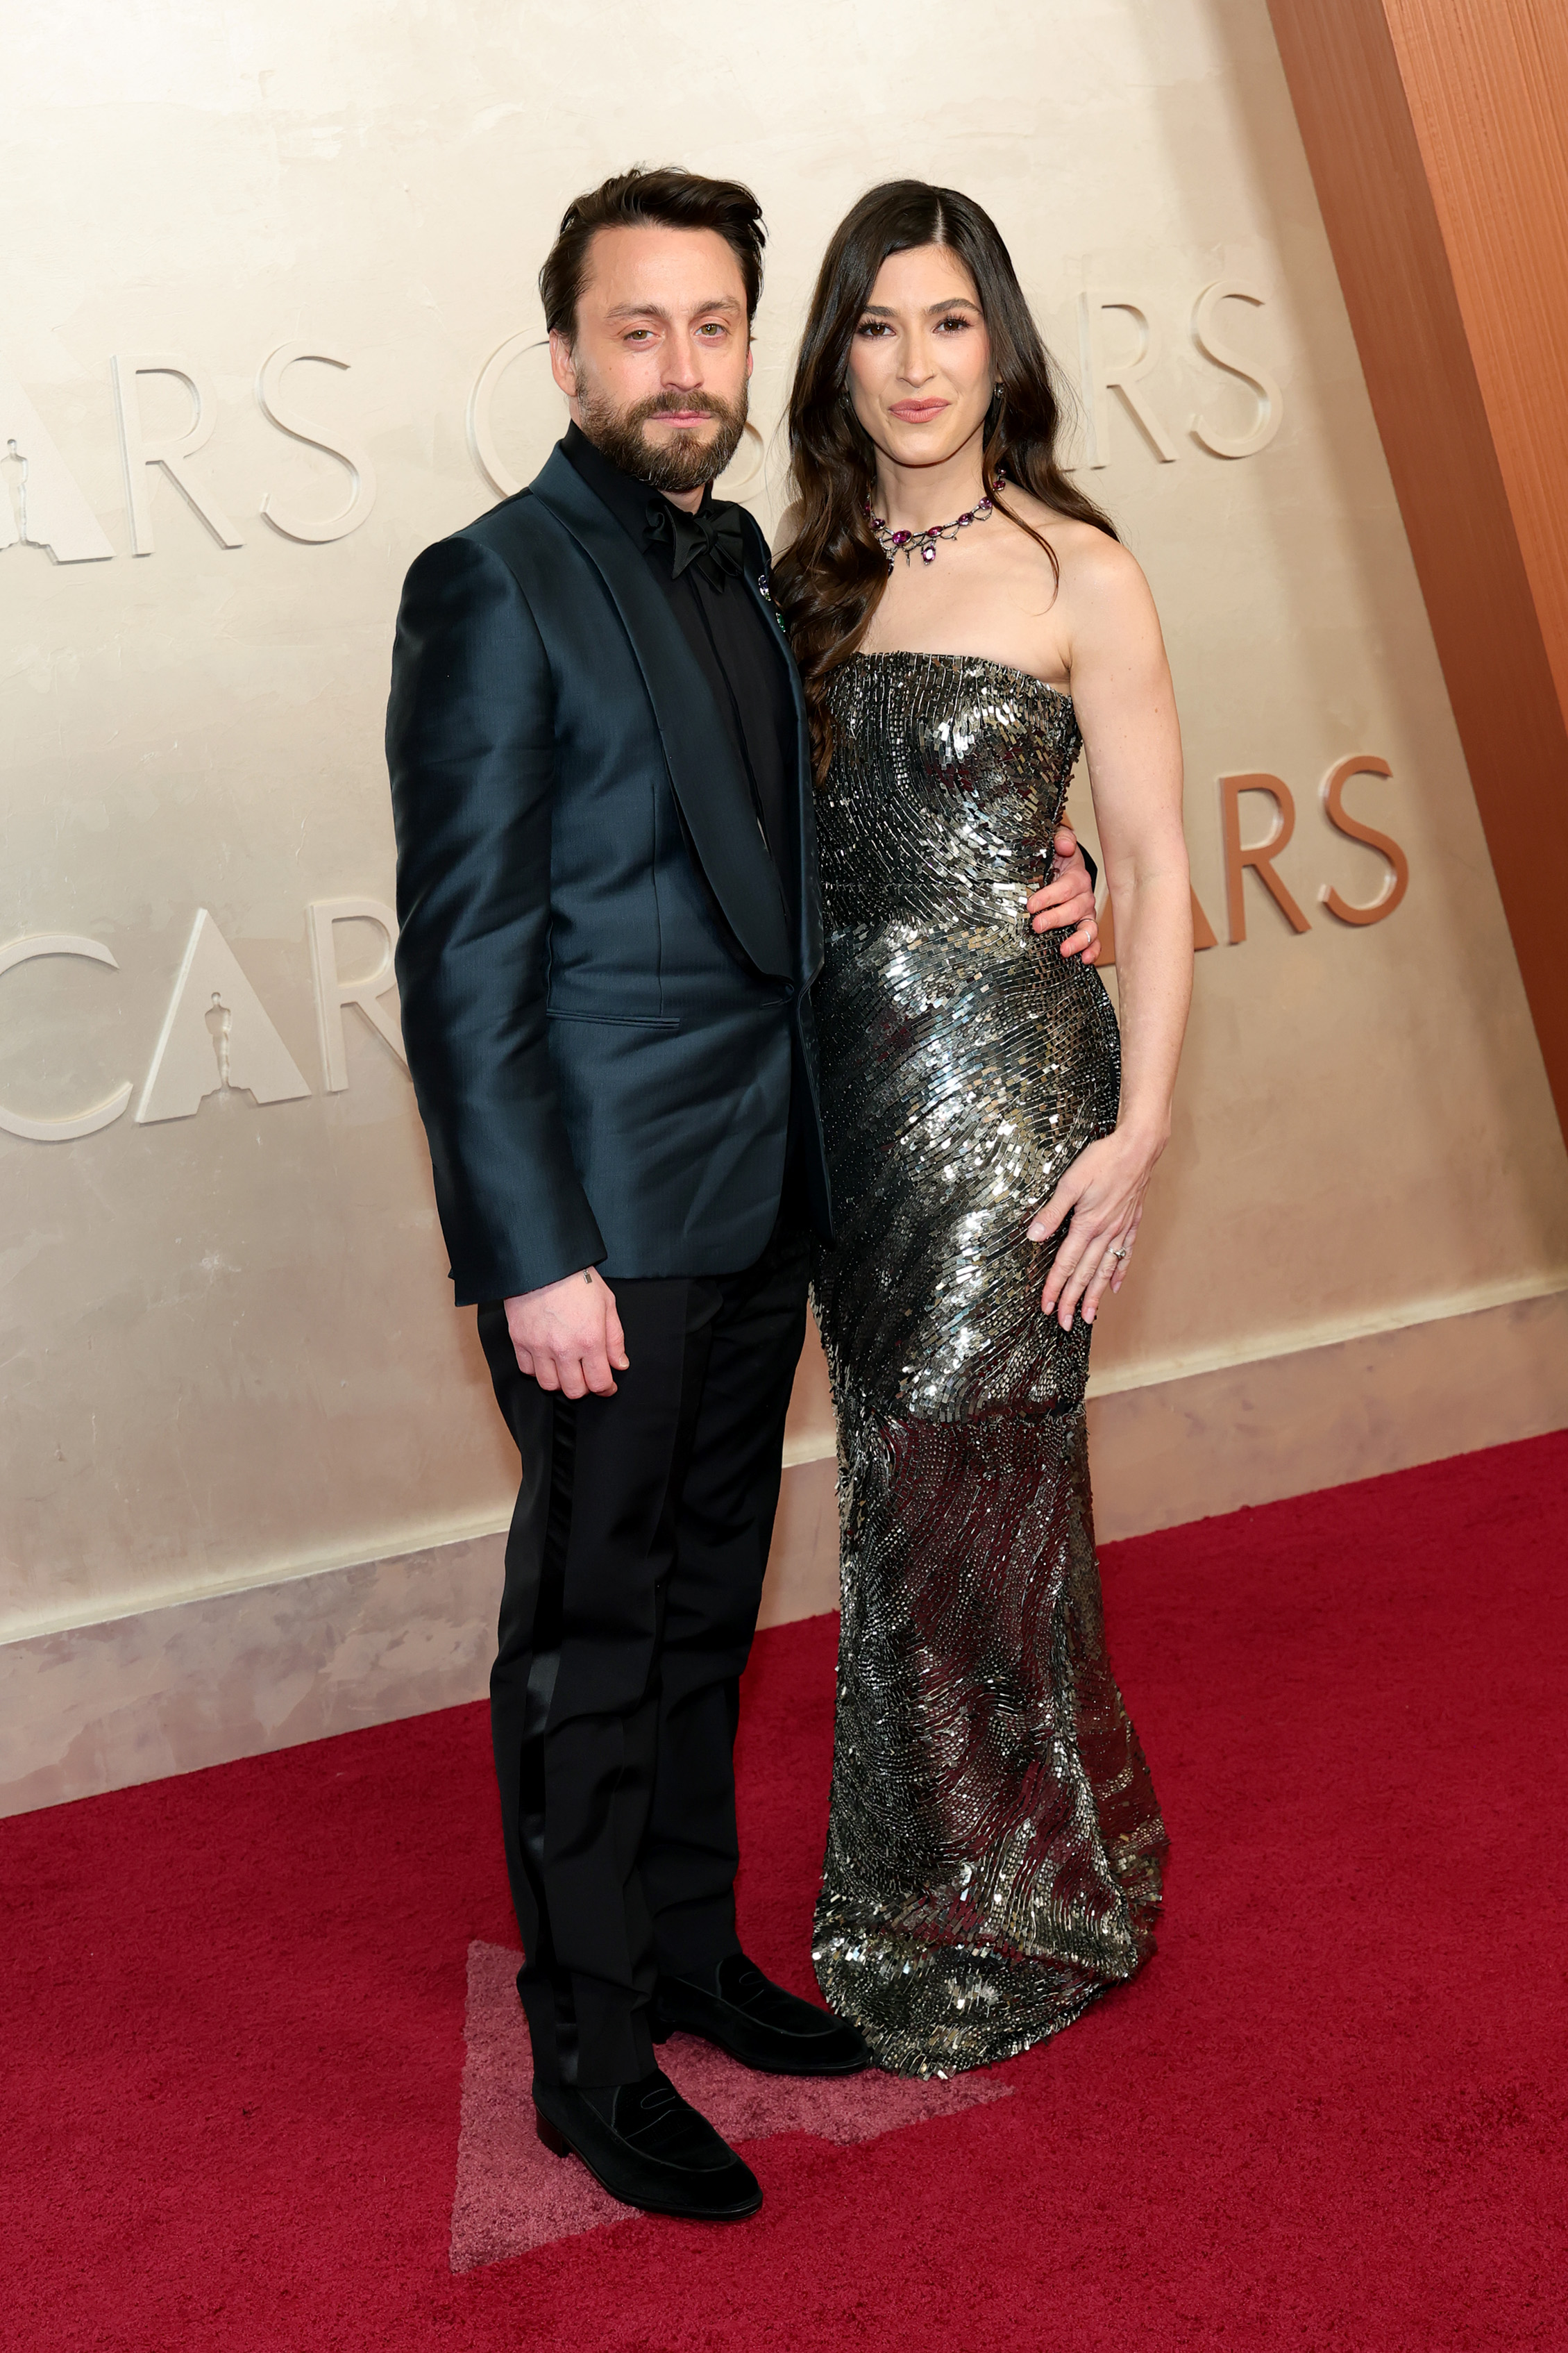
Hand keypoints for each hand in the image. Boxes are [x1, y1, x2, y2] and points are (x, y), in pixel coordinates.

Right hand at [504, 1267, 628, 1398]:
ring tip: (566, 1368)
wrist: (543, 1262)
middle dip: (584, 1387)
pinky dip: (537, 1369)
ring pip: (549, 1384)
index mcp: (590, 1340)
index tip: (607, 1386)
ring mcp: (539, 1346)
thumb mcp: (607, 1303)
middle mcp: (564, 1348)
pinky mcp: (519, 1340)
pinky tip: (546, 1359)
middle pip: (574, 1390)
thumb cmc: (577, 1278)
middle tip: (586, 1376)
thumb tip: (620, 1364)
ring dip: (560, 1381)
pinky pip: (527, 1369)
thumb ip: (615, 1338)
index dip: (606, 1388)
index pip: (599, 1382)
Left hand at [1026, 1123, 1165, 1328]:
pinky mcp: (1131, 1222)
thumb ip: (1052, 1212)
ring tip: (1091, 1317)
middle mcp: (1105, 1233)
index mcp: (1087, 1225)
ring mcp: (1120, 1229)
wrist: (1139, 1147)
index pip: (1066, 1265)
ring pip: (1105, 1270)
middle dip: (1073, 1301)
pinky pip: (1125, 1254)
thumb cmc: (1104, 1159)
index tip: (1047, 1307)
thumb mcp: (1070, 1182)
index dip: (1055, 1288)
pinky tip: (1114, 1286)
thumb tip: (1034, 1235)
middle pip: (1085, 1275)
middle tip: (1065, 1324)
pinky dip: (1118, 1272)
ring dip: (1095, 1295)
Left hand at [1027, 825, 1098, 962]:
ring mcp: (1086, 913)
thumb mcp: (1057, 843)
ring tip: (1064, 950)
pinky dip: (1092, 950)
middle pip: (1073, 910)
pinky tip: (1085, 959)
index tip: (1031, 905)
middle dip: (1055, 919)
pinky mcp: (1085, 926)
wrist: (1065, 866)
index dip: (1048, 897)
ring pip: (1087, 928)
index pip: (1064, 888)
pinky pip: (1093, 940)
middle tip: (1037, 925)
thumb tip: (1064, 845)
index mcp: (1077, 877)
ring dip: (1077, 940)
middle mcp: (1084, 897)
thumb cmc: (1059, 858)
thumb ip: (1061, 839)